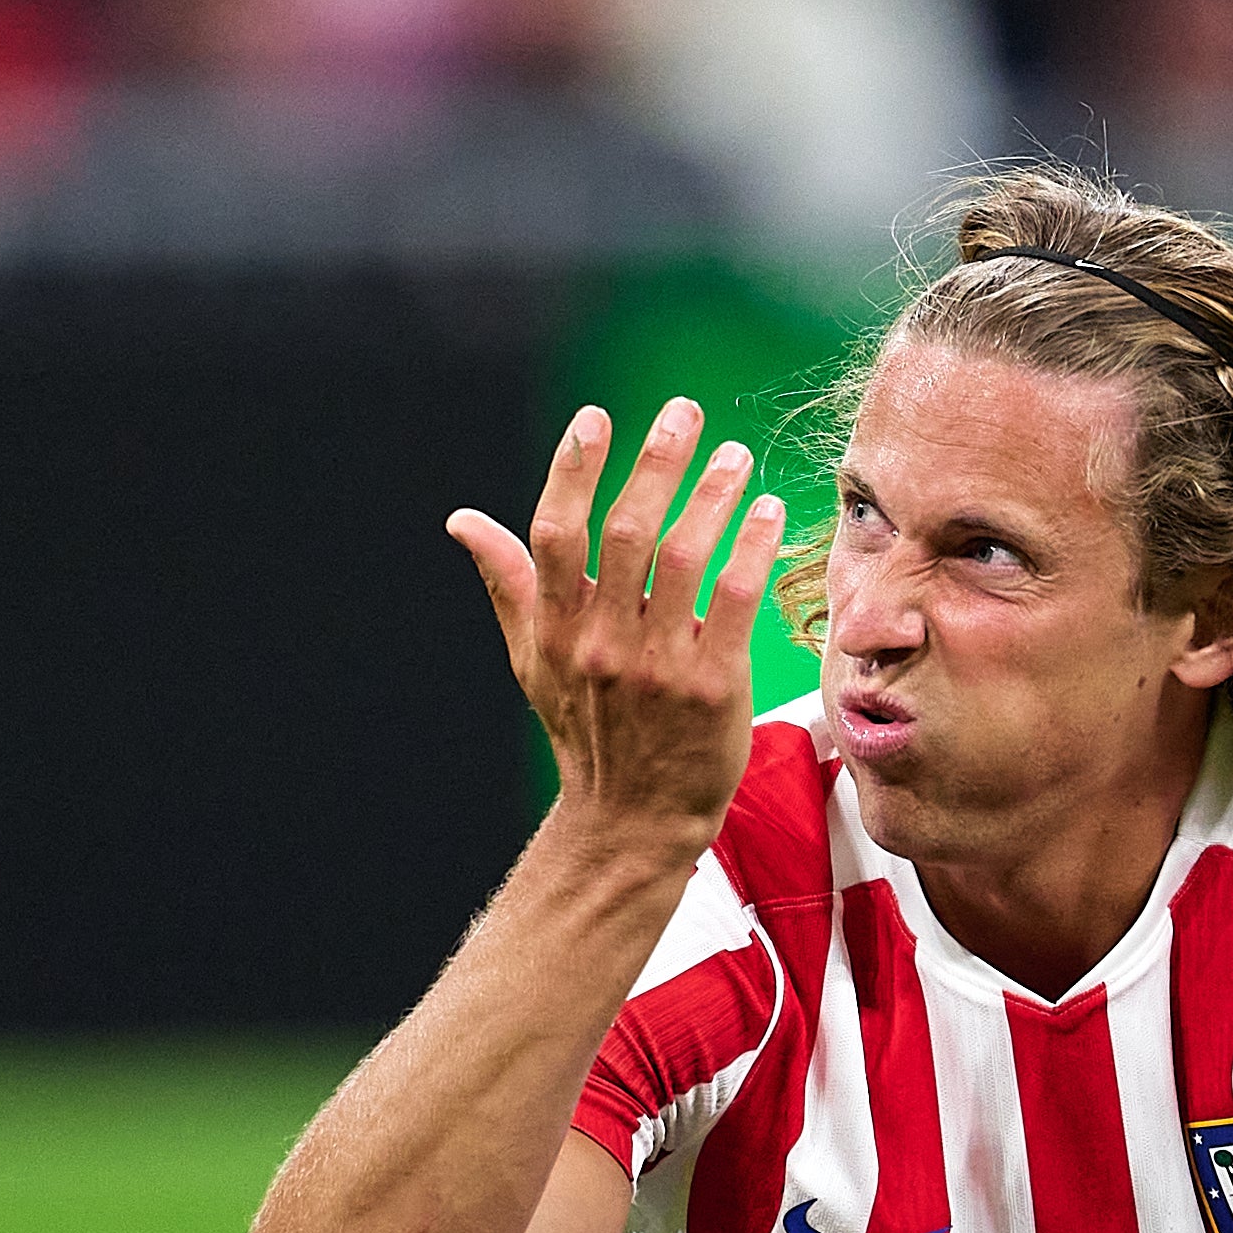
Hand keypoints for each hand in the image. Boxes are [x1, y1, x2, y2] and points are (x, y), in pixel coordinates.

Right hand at [450, 398, 780, 857]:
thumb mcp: (534, 661)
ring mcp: (659, 666)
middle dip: (657, 462)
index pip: (555, 532)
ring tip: (734, 456)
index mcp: (556, 629)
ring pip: (685, 558)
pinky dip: (754, 551)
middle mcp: (602, 643)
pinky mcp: (713, 687)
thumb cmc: (585, 731)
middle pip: (627, 531)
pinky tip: (769, 514)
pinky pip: (737, 602)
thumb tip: (463, 521)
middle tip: (683, 412)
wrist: (632, 820)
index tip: (596, 418)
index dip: (574, 469)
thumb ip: (508, 584)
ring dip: (713, 497)